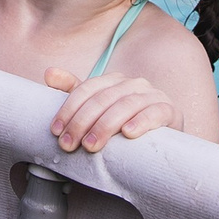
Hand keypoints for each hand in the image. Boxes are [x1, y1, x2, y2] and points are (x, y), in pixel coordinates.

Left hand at [45, 67, 178, 151]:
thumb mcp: (97, 110)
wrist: (160, 141)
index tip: (56, 131)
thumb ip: (74, 92)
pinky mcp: (169, 111)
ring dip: (105, 125)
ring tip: (91, 145)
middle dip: (82, 122)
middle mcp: (133, 84)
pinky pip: (155, 113)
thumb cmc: (123, 125)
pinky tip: (128, 134)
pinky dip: (141, 122)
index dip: (69, 108)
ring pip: (125, 105)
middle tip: (69, 145)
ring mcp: (152, 96)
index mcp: (113, 81)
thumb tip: (49, 74)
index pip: (87, 89)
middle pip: (103, 99)